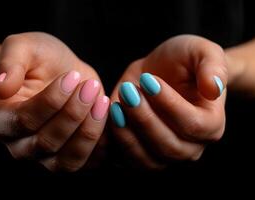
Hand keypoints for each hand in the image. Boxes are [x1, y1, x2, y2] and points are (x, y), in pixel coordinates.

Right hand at [0, 32, 109, 171]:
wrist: (63, 72)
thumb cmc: (41, 61)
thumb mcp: (24, 47)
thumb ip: (10, 63)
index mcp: (3, 122)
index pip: (25, 121)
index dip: (52, 100)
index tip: (73, 76)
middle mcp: (22, 146)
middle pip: (47, 142)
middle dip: (74, 113)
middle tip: (90, 86)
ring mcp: (47, 157)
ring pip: (68, 160)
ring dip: (89, 130)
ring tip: (102, 101)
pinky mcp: (72, 158)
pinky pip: (89, 162)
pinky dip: (102, 143)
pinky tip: (108, 116)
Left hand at [110, 35, 226, 168]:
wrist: (160, 72)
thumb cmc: (182, 62)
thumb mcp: (201, 52)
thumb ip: (213, 66)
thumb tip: (214, 89)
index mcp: (210, 125)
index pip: (192, 125)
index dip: (168, 104)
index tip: (147, 80)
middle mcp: (189, 147)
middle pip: (167, 146)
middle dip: (144, 118)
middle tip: (128, 91)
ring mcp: (163, 155)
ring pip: (145, 159)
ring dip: (127, 134)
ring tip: (115, 105)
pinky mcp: (138, 154)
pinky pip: (124, 160)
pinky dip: (113, 144)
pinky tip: (105, 119)